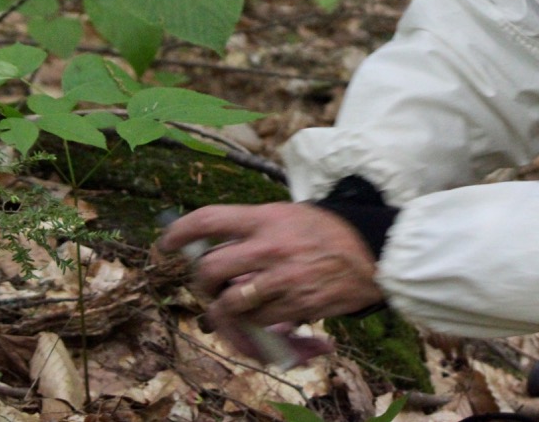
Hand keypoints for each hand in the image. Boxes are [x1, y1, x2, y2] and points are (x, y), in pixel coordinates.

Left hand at [156, 202, 384, 360]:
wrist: (372, 254)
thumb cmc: (328, 232)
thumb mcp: (289, 215)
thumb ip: (253, 229)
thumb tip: (215, 245)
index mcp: (266, 218)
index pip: (208, 220)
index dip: (179, 232)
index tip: (166, 242)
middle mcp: (269, 248)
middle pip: (209, 270)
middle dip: (201, 282)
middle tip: (207, 283)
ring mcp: (282, 280)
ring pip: (229, 303)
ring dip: (225, 307)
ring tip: (235, 300)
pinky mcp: (295, 306)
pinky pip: (257, 322)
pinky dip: (253, 322)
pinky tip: (262, 312)